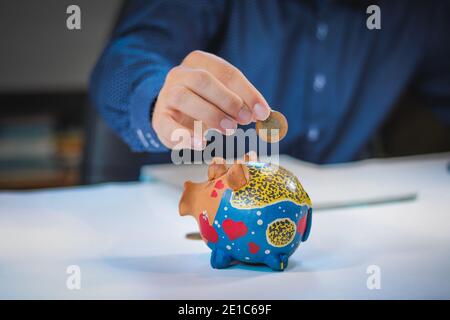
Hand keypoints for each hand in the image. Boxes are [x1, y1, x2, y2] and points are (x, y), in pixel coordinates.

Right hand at [152, 50, 270, 149]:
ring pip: (184, 97)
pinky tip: (202, 143)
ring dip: (210, 114)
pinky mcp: (159, 118)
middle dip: (228, 100)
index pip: (227, 72)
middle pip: (203, 80)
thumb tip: (265, 114)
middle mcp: (180, 74)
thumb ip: (242, 102)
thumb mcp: (223, 97)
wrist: (170, 112)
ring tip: (229, 129)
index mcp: (199, 62)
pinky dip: (185, 135)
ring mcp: (166, 95)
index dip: (247, 92)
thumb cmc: (203, 102)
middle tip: (245, 119)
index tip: (263, 112)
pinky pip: (168, 124)